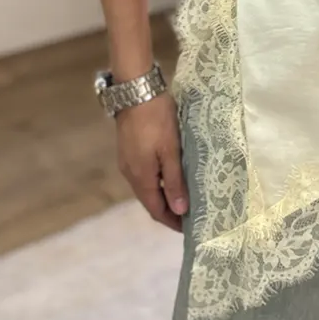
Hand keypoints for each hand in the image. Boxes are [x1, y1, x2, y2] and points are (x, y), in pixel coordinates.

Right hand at [116, 92, 188, 231]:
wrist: (136, 91)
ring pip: (147, 188)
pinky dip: (157, 182)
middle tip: (190, 214)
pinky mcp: (128, 151)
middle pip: (150, 201)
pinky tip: (170, 176)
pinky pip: (144, 175)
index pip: (156, 210)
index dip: (171, 221)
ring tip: (184, 197)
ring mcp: (127, 162)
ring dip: (163, 195)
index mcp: (141, 178)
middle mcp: (130, 174)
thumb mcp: (170, 150)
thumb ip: (174, 181)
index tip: (188, 228)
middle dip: (168, 210)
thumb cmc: (157, 120)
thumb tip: (179, 210)